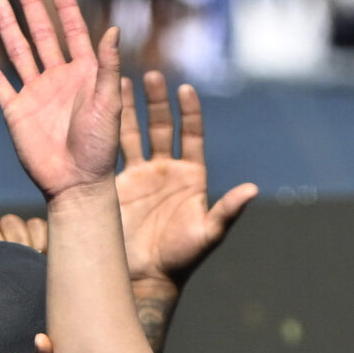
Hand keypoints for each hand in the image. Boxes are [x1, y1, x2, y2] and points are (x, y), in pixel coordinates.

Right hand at [0, 0, 124, 203]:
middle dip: (33, 7)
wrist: (76, 183)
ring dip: (8, 26)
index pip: (75, 32)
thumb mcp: (109, 104)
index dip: (67, 7)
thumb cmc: (100, 148)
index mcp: (86, 75)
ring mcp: (36, 93)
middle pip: (43, 34)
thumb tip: (113, 29)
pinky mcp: (15, 109)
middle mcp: (59, 79)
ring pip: (18, 51)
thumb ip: (109, 67)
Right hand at [114, 72, 256, 293]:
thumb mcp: (208, 234)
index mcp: (192, 177)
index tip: (185, 89)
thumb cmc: (180, 258)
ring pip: (136, 133)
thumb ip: (228, 211)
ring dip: (130, 109)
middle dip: (158, 102)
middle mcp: (168, 171)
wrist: (144, 277)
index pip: (192, 135)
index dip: (190, 112)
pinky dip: (108, 130)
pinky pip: (113, 151)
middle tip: (152, 75)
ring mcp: (142, 175)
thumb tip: (252, 189)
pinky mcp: (118, 184)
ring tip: (122, 81)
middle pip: (163, 127)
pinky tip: (100, 110)